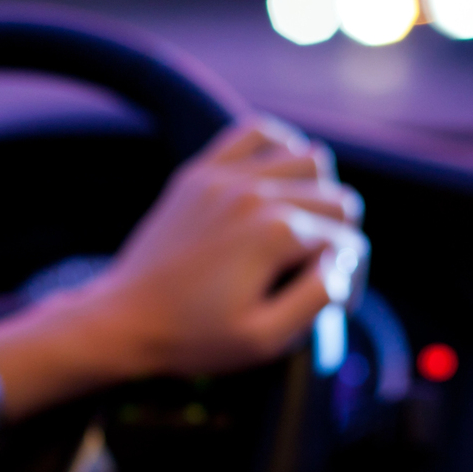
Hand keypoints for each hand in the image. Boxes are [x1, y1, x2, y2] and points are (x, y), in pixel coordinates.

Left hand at [77, 117, 366, 378]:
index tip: (330, 307)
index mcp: (276, 232)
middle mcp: (255, 193)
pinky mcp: (200, 172)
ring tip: (302, 232)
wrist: (124, 319)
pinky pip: (256, 132)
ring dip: (317, 193)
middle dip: (338, 238)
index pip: (348, 242)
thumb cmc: (194, 336)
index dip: (347, 279)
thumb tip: (341, 261)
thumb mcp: (265, 339)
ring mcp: (225, 176)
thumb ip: (318, 297)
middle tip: (316, 276)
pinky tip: (277, 181)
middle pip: (336, 199)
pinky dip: (279, 147)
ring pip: (309, 158)